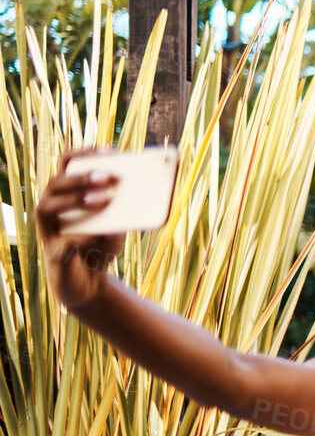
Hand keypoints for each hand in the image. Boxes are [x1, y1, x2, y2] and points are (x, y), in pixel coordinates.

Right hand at [35, 151, 124, 311]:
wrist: (90, 284)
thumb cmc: (102, 245)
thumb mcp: (120, 225)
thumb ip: (127, 209)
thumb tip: (147, 193)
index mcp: (67, 195)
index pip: (67, 166)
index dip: (84, 154)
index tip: (109, 150)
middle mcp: (51, 208)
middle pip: (55, 183)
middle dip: (82, 177)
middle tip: (109, 177)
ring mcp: (48, 231)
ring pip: (47, 207)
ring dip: (75, 200)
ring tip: (103, 200)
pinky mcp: (53, 254)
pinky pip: (62, 243)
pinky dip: (83, 238)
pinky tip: (101, 236)